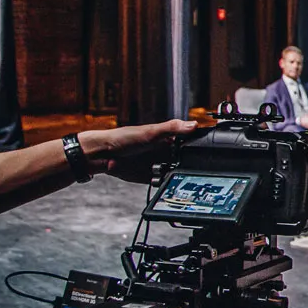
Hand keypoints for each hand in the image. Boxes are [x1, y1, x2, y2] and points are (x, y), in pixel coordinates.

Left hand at [80, 119, 199, 183]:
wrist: (103, 155)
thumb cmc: (124, 138)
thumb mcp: (151, 132)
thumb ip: (172, 128)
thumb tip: (194, 124)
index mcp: (170, 138)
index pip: (191, 141)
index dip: (200, 146)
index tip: (205, 150)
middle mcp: (168, 152)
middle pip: (188, 160)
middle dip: (190, 164)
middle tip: (186, 164)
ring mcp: (161, 165)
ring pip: (177, 173)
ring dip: (177, 174)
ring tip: (167, 170)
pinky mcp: (153, 178)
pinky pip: (165, 183)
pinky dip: (166, 183)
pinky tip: (160, 179)